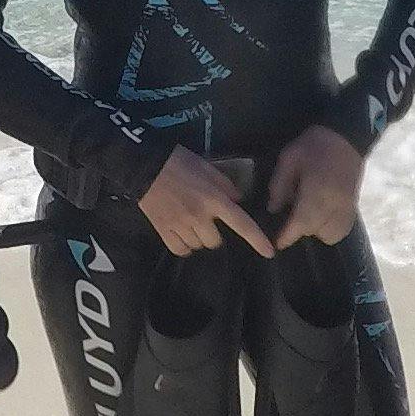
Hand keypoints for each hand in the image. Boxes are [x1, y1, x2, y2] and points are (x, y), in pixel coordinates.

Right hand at [137, 146, 271, 257]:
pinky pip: (180, 249)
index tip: (268, 253)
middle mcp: (200, 216)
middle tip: (205, 219)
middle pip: (216, 241)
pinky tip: (181, 233)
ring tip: (190, 222)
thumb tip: (237, 200)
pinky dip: (183, 245)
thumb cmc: (179, 163)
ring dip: (198, 238)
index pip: (241, 224)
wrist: (145, 166)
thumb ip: (225, 185)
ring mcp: (180, 225)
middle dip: (214, 233)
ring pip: (198, 245)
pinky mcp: (163, 230)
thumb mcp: (207, 167)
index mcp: (214, 199)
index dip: (257, 240)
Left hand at [261, 125, 364, 248]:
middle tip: (289, 219)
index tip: (277, 242)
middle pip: (316, 231)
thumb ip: (279, 184)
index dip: (288, 236)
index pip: (302, 223)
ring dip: (317, 231)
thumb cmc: (315, 145)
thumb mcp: (289, 158)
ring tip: (307, 216)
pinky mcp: (354, 205)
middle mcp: (335, 204)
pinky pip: (343, 228)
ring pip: (332, 234)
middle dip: (300, 230)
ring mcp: (348, 206)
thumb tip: (273, 209)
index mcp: (318, 191)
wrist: (346, 134)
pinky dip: (331, 228)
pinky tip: (322, 216)